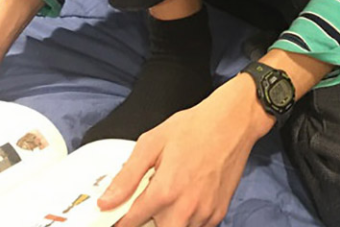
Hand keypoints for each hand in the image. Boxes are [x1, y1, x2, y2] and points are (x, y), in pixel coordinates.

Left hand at [101, 74, 274, 226]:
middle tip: (149, 200)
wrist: (233, 122)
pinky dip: (186, 220)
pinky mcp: (217, 213)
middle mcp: (186, 208)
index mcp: (166, 190)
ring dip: (168, 221)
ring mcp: (204, 213)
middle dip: (148, 220)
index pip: (132, 222)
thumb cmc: (195, 127)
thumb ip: (127, 176)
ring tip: (170, 196)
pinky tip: (186, 199)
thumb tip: (106, 201)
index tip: (119, 214)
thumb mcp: (153, 142)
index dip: (122, 219)